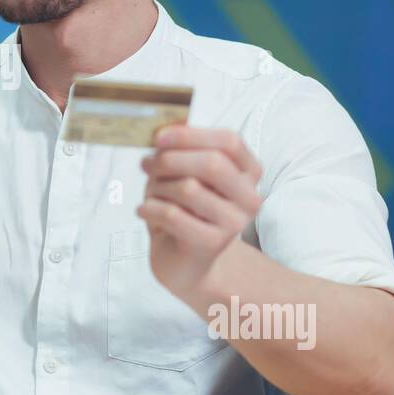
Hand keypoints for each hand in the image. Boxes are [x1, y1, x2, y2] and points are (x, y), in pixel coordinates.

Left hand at [136, 126, 262, 293]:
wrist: (185, 261)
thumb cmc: (183, 209)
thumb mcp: (183, 173)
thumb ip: (180, 151)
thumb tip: (165, 133)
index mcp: (248, 173)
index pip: (229, 142)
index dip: (192, 135)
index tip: (160, 137)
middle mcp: (249, 198)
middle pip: (213, 164)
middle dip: (171, 159)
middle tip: (147, 164)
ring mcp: (234, 223)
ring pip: (189, 188)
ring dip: (157, 187)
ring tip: (150, 195)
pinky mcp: (212, 243)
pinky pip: (172, 214)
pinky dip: (150, 208)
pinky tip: (144, 211)